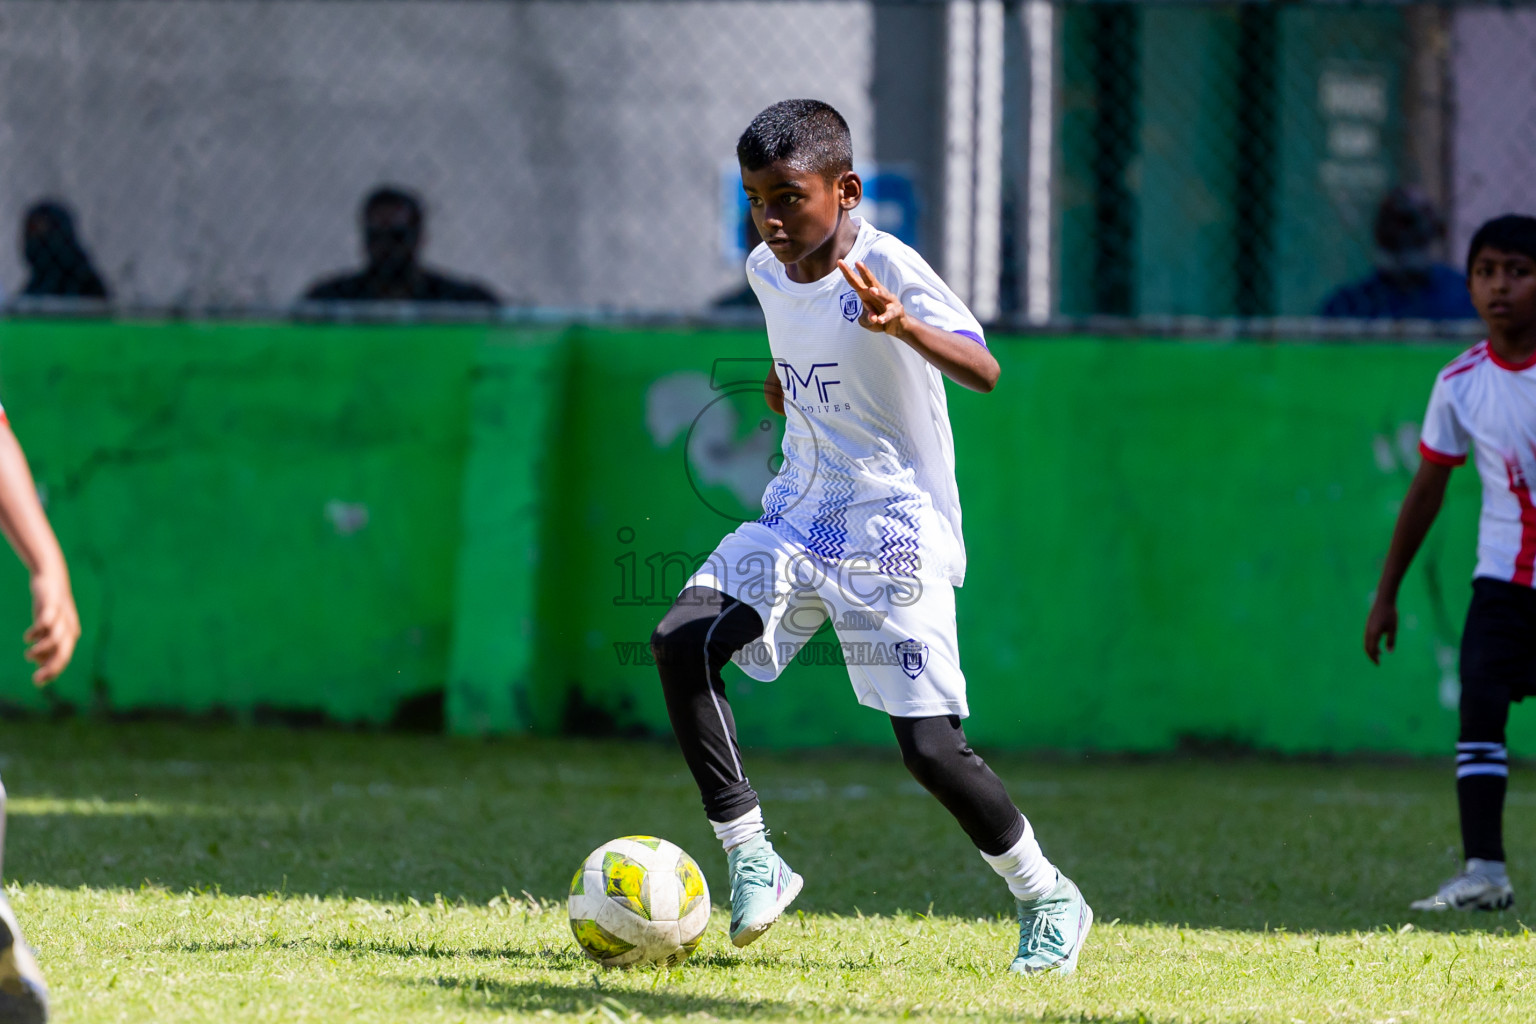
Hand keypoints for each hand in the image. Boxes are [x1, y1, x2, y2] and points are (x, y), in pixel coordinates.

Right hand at [26, 566, 78, 684]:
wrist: (52, 579)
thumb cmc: (50, 608)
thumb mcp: (47, 628)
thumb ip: (45, 645)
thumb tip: (40, 665)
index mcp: (70, 635)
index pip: (64, 657)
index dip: (52, 671)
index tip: (38, 682)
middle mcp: (69, 627)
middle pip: (64, 651)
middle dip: (51, 667)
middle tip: (36, 678)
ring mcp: (62, 615)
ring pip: (57, 638)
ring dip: (42, 650)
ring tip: (28, 654)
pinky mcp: (53, 604)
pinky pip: (47, 620)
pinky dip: (38, 631)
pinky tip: (28, 638)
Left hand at [837, 259, 906, 336]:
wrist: (897, 326)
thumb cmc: (879, 319)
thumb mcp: (867, 321)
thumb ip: (867, 319)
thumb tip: (873, 317)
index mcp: (866, 293)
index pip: (855, 281)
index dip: (847, 272)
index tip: (839, 261)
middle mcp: (878, 294)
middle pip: (870, 282)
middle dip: (864, 272)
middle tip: (858, 262)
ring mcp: (889, 302)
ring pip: (883, 295)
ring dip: (878, 293)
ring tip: (871, 290)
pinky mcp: (896, 311)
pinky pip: (890, 314)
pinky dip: (885, 317)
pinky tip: (879, 319)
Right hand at [1364, 597, 1396, 665]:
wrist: (1383, 601)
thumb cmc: (1390, 614)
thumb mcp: (1393, 629)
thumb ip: (1391, 640)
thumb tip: (1389, 652)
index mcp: (1374, 633)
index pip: (1372, 649)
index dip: (1374, 658)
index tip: (1378, 664)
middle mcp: (1368, 632)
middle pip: (1367, 647)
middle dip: (1371, 656)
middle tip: (1377, 662)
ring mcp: (1367, 628)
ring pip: (1366, 642)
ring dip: (1371, 649)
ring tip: (1379, 654)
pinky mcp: (1368, 625)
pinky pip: (1367, 637)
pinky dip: (1371, 643)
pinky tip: (1378, 643)